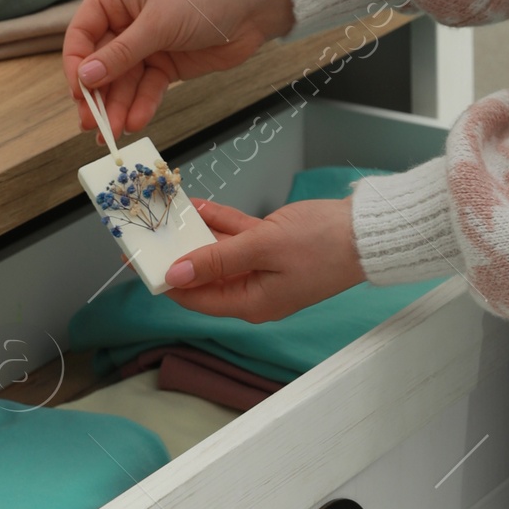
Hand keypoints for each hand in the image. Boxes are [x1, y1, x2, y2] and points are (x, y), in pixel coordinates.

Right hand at [63, 0, 294, 141]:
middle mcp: (125, 19)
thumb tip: (84, 77)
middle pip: (100, 63)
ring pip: (123, 81)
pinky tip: (136, 121)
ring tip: (115, 134)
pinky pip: (146, 88)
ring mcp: (146, 43)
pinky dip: (141, 105)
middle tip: (93, 125)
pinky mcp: (165, 64)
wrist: (255, 6)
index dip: (77, 65)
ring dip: (118, 107)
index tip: (79, 95)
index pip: (82, 34)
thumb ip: (121, 53)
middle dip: (98, 95)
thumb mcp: (158, 23)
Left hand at [162, 197, 364, 319]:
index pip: (197, 298)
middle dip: (178, 254)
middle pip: (205, 275)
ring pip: (219, 251)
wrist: (366, 232)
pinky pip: (237, 235)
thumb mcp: (264, 249)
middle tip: (151, 233)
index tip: (142, 263)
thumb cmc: (324, 246)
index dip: (168, 281)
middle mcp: (254, 289)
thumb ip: (218, 260)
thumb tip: (177, 274)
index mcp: (251, 303)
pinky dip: (219, 221)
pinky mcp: (272, 245)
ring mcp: (263, 266)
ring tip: (168, 215)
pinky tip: (198, 205)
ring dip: (197, 233)